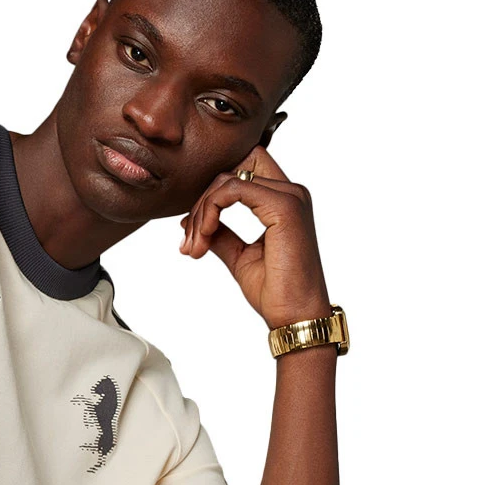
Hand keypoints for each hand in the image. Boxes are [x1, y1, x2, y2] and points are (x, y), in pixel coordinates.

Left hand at [179, 144, 331, 328]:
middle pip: (233, 168)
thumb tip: (191, 222)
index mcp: (284, 201)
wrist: (294, 315)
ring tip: (195, 245)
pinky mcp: (284, 206)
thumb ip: (221, 234)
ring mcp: (290, 196)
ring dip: (203, 210)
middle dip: (203, 200)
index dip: (212, 194)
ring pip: (229, 178)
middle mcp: (291, 192)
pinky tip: (205, 234)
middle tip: (190, 240)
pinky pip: (233, 188)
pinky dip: (211, 209)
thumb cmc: (276, 292)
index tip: (194, 231)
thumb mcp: (240, 256)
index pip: (242, 172)